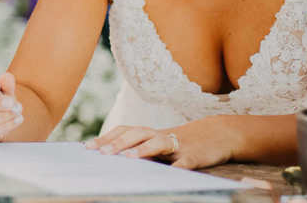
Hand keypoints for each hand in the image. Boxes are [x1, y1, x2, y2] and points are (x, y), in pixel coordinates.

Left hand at [86, 118, 236, 168]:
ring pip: (158, 143)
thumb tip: (111, 158)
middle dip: (118, 143)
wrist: (219, 135)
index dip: (106, 138)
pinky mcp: (195, 156)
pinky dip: (178, 166)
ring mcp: (178, 145)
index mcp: (150, 133)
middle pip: (136, 134)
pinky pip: (185, 161)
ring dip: (143, 150)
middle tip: (101, 153)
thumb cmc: (183, 143)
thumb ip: (140, 149)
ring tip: (128, 159)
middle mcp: (161, 136)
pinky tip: (171, 173)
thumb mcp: (160, 144)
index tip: (87, 148)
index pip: (124, 131)